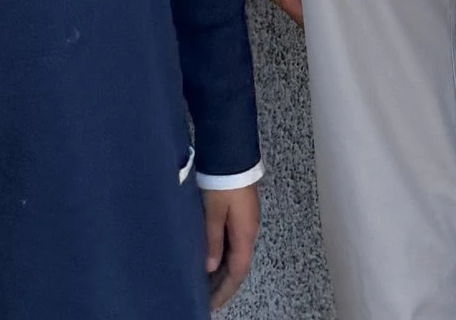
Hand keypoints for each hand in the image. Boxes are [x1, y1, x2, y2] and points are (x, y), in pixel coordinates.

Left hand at [204, 183, 258, 307]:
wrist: (232, 151)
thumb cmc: (222, 181)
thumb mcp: (213, 211)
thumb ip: (212, 239)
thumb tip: (210, 267)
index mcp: (245, 234)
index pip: (238, 272)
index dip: (224, 290)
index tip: (210, 305)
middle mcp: (249, 231)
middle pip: (238, 265)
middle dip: (223, 284)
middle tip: (206, 298)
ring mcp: (246, 220)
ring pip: (235, 254)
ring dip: (222, 270)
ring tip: (206, 283)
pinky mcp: (240, 211)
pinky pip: (233, 242)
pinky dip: (223, 255)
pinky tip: (211, 257)